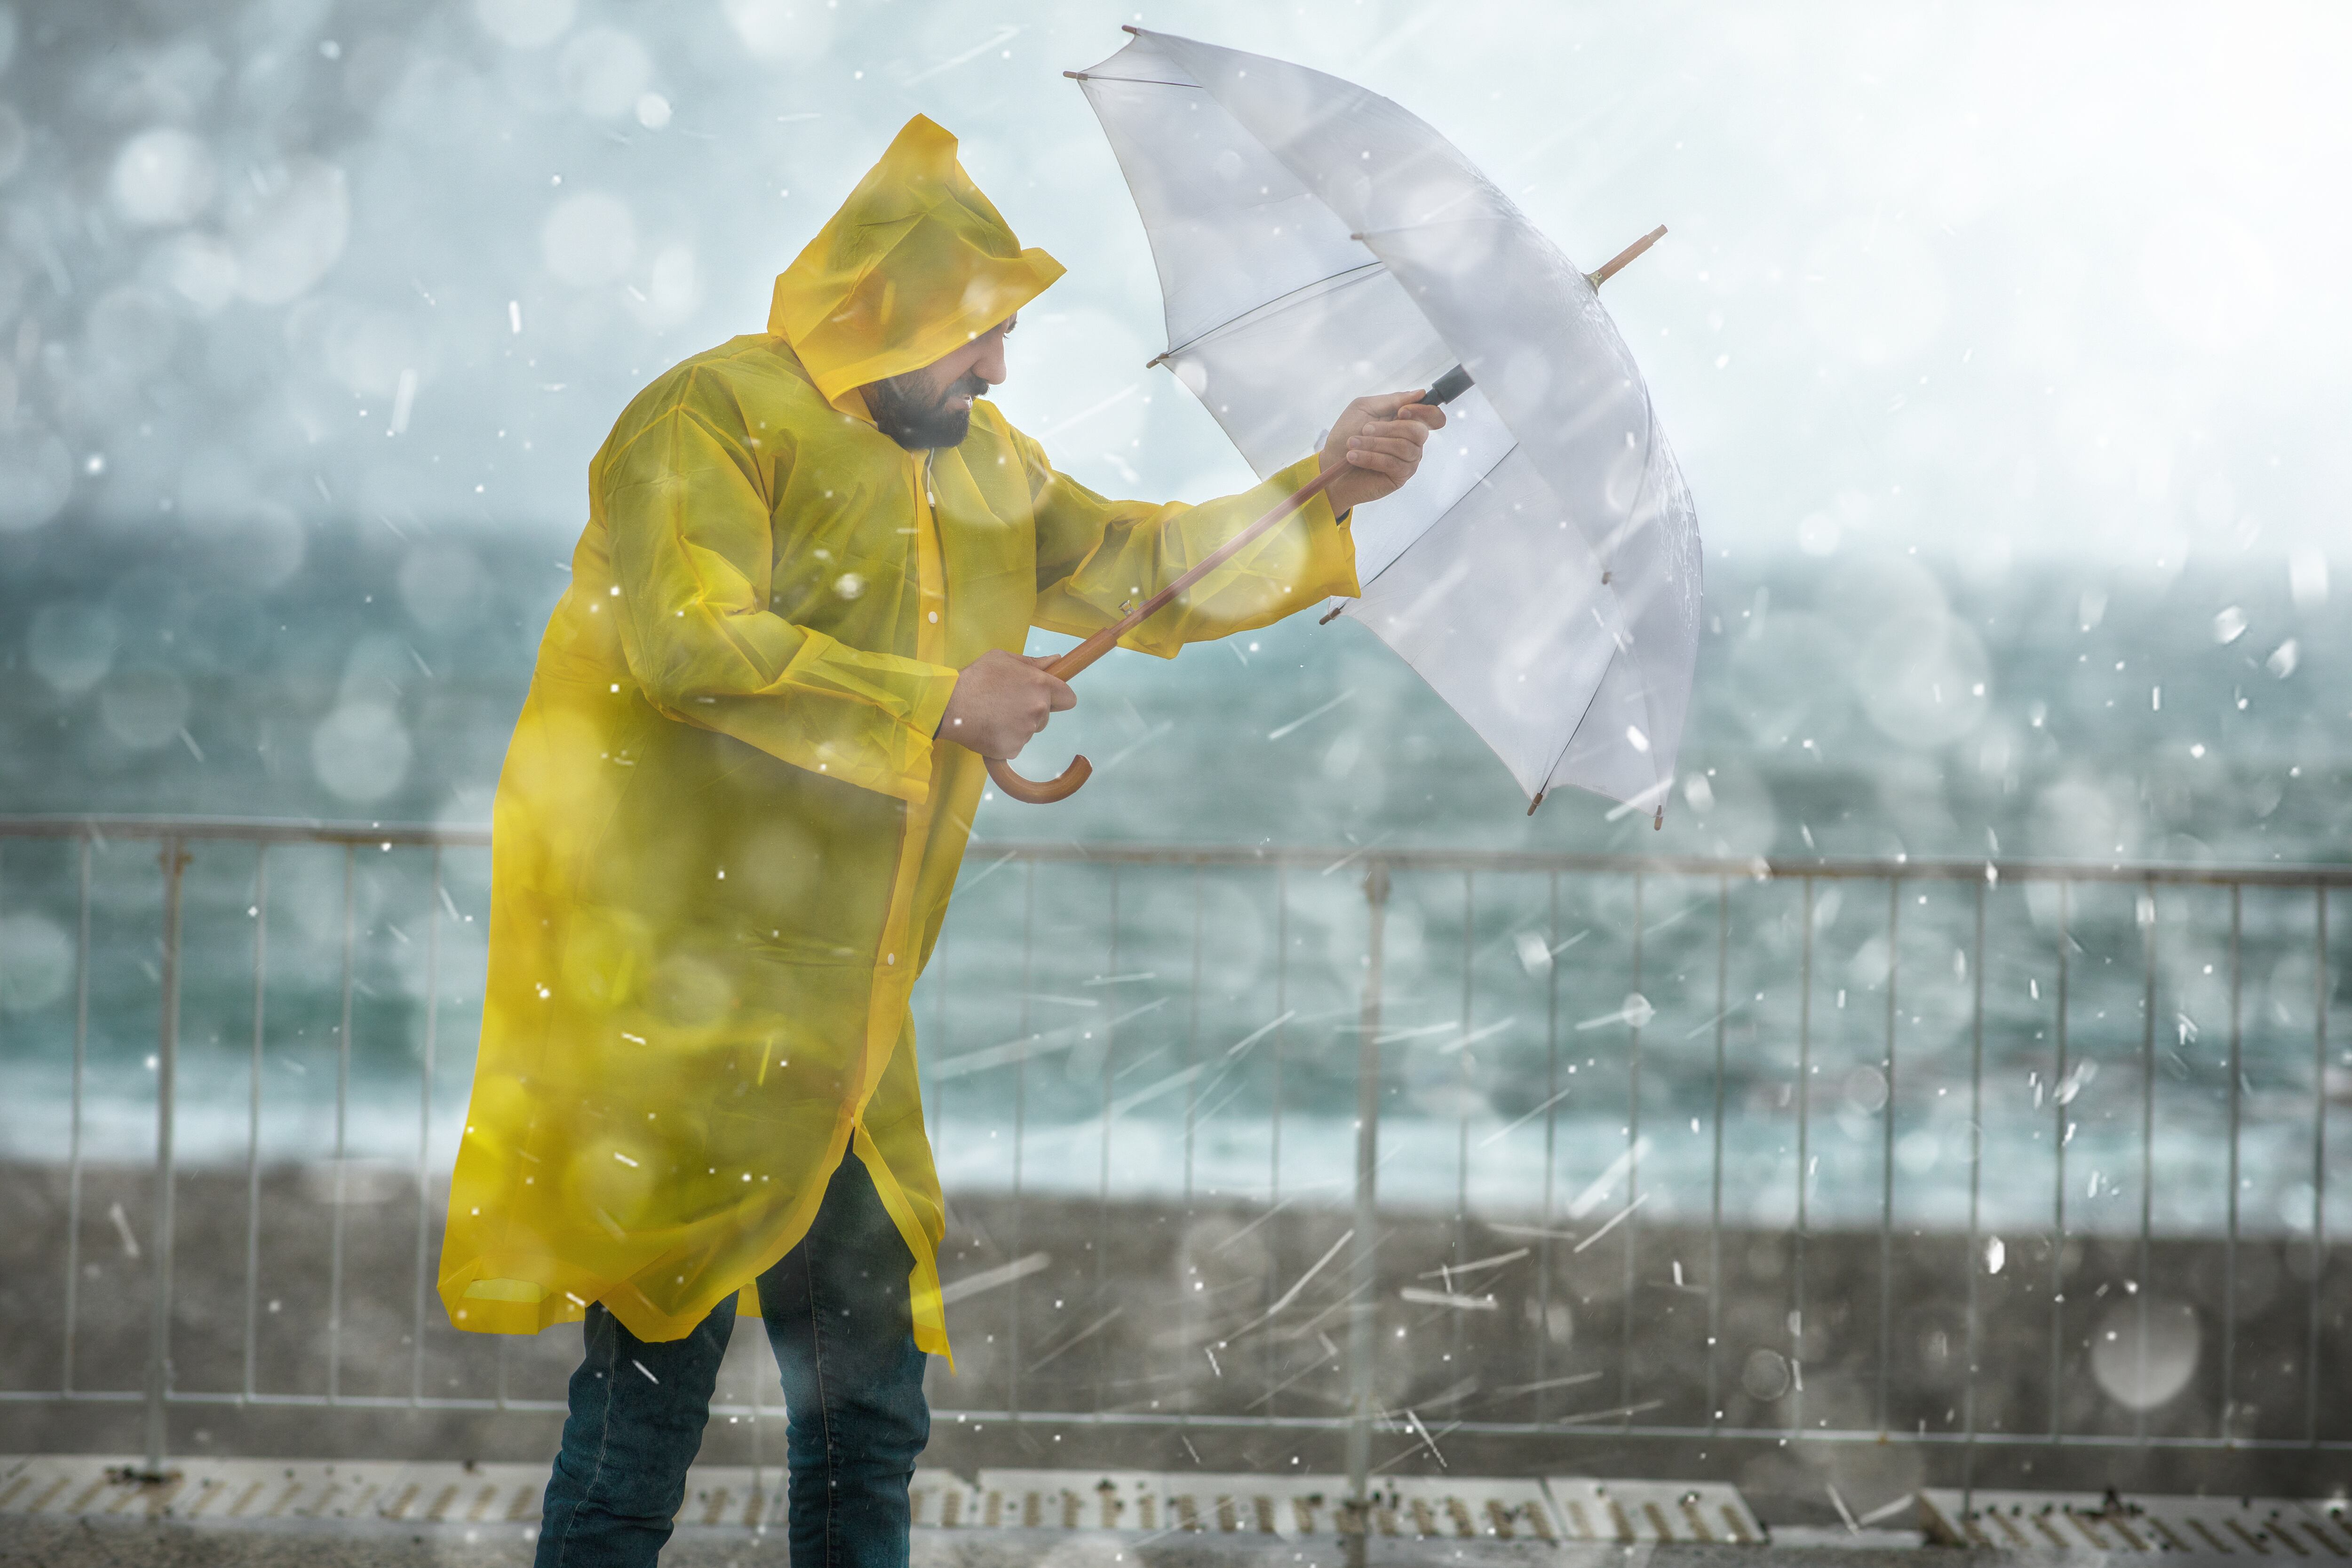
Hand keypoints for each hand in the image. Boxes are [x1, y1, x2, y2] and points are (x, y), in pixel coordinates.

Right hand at [938, 650, 1074, 758]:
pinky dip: (1006, 739)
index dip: (1059, 697)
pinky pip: (1016, 744)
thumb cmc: (975, 677)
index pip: (1069, 698)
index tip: (1047, 697)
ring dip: (1018, 725)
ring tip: (994, 715)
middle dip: (1033, 710)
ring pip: (1030, 730)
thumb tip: (1056, 660)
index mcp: (1040, 685)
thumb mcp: (1003, 659)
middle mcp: (1038, 709)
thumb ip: (1032, 662)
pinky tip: (989, 728)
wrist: (949, 705)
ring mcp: (1026, 732)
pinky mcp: (1013, 749)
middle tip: (1007, 703)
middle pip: (1046, 715)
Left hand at [1317, 390, 1446, 514]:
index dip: (1423, 412)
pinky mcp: (1399, 477)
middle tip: (1364, 429)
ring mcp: (1408, 460)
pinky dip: (1372, 458)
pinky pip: (1394, 464)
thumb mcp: (1364, 408)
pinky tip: (1354, 457)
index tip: (1401, 412)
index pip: (1432, 416)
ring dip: (1375, 443)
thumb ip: (1392, 400)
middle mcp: (1412, 441)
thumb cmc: (1346, 434)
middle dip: (1389, 428)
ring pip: (1405, 447)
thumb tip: (1420, 394)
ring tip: (1352, 444)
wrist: (1330, 464)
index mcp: (1406, 421)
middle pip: (1419, 431)